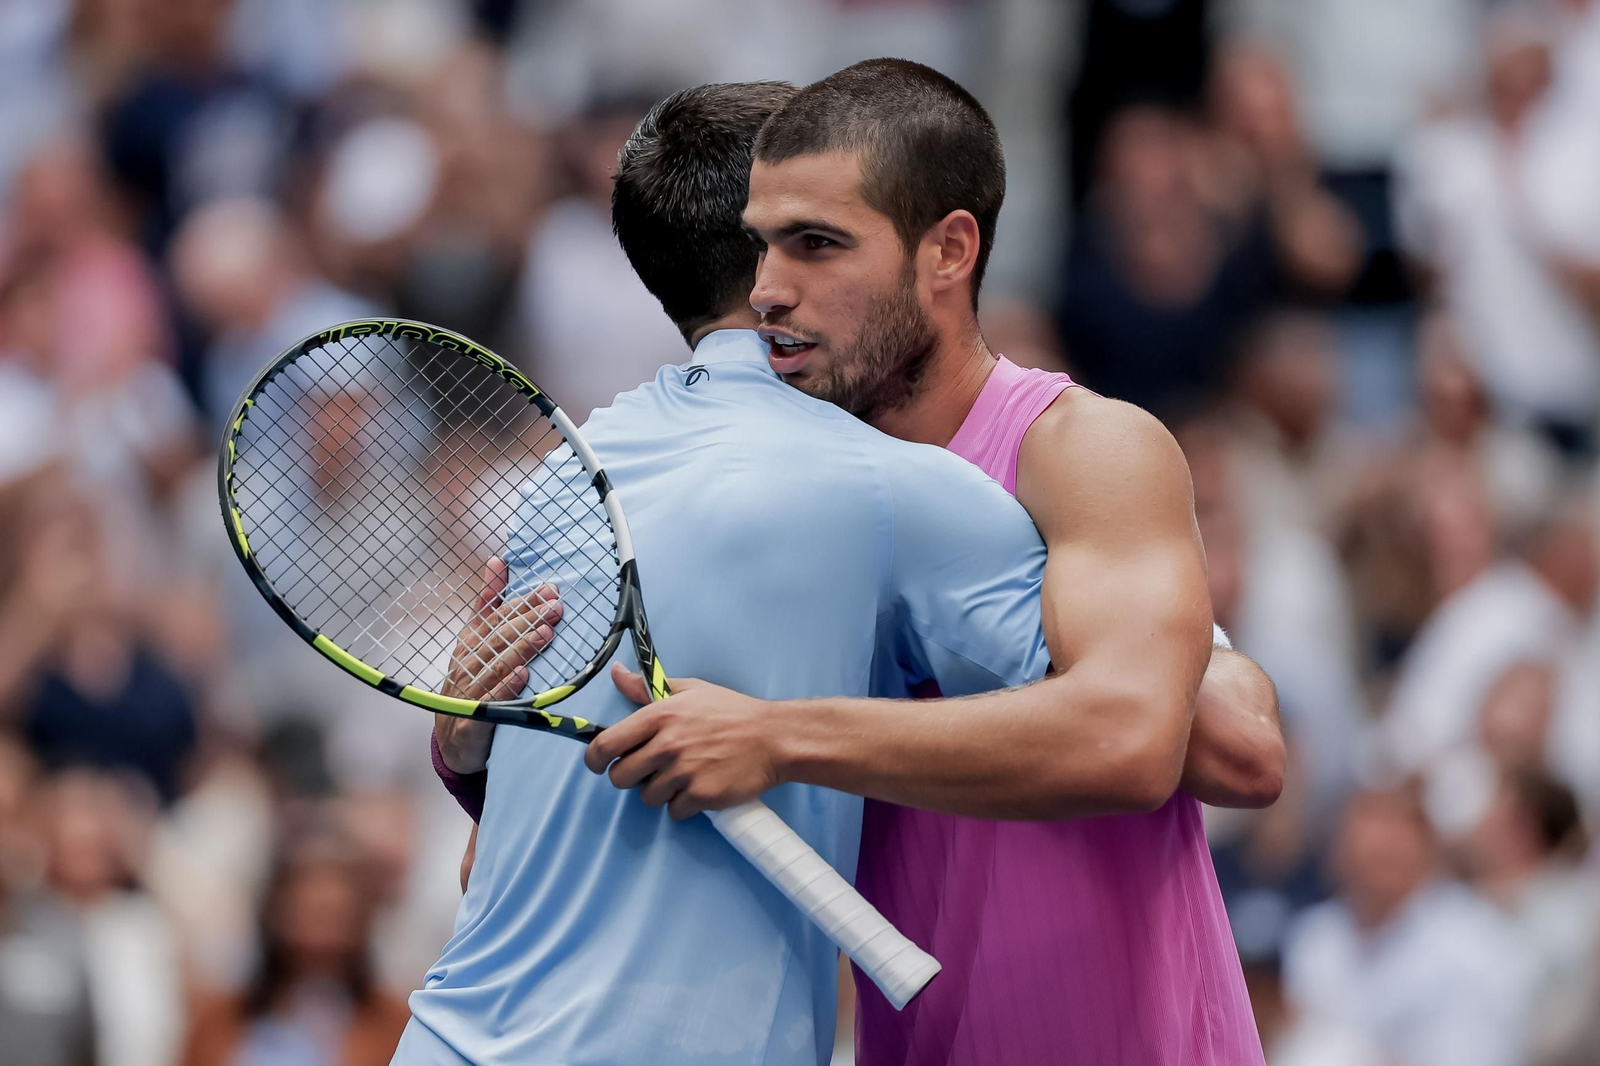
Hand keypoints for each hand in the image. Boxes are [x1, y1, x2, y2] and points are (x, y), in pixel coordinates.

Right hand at [435, 558, 562, 773]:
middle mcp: (467, 664)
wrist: (453, 745)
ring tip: (544, 635)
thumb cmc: (472, 686)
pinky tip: (522, 676)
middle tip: (554, 607)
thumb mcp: (476, 642)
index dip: (522, 603)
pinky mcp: (470, 721)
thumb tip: (497, 561)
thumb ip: (488, 603)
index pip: (496, 618)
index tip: (548, 589)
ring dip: (520, 649)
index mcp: (471, 643)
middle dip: (527, 621)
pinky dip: (504, 689)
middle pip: (498, 638)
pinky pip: (488, 702)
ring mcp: (467, 692)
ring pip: (494, 666)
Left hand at [583, 664, 785, 819]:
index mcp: (659, 716)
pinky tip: (697, 789)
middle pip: (621, 777)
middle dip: (630, 778)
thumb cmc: (731, 712)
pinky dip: (683, 805)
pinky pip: (674, 812)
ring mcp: (684, 772)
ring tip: (681, 778)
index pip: (606, 745)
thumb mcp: (690, 691)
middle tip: (648, 772)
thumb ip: (647, 688)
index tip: (599, 764)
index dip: (594, 759)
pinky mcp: (701, 796)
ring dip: (660, 792)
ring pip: (647, 798)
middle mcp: (667, 745)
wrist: (773, 738)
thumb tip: (616, 673)